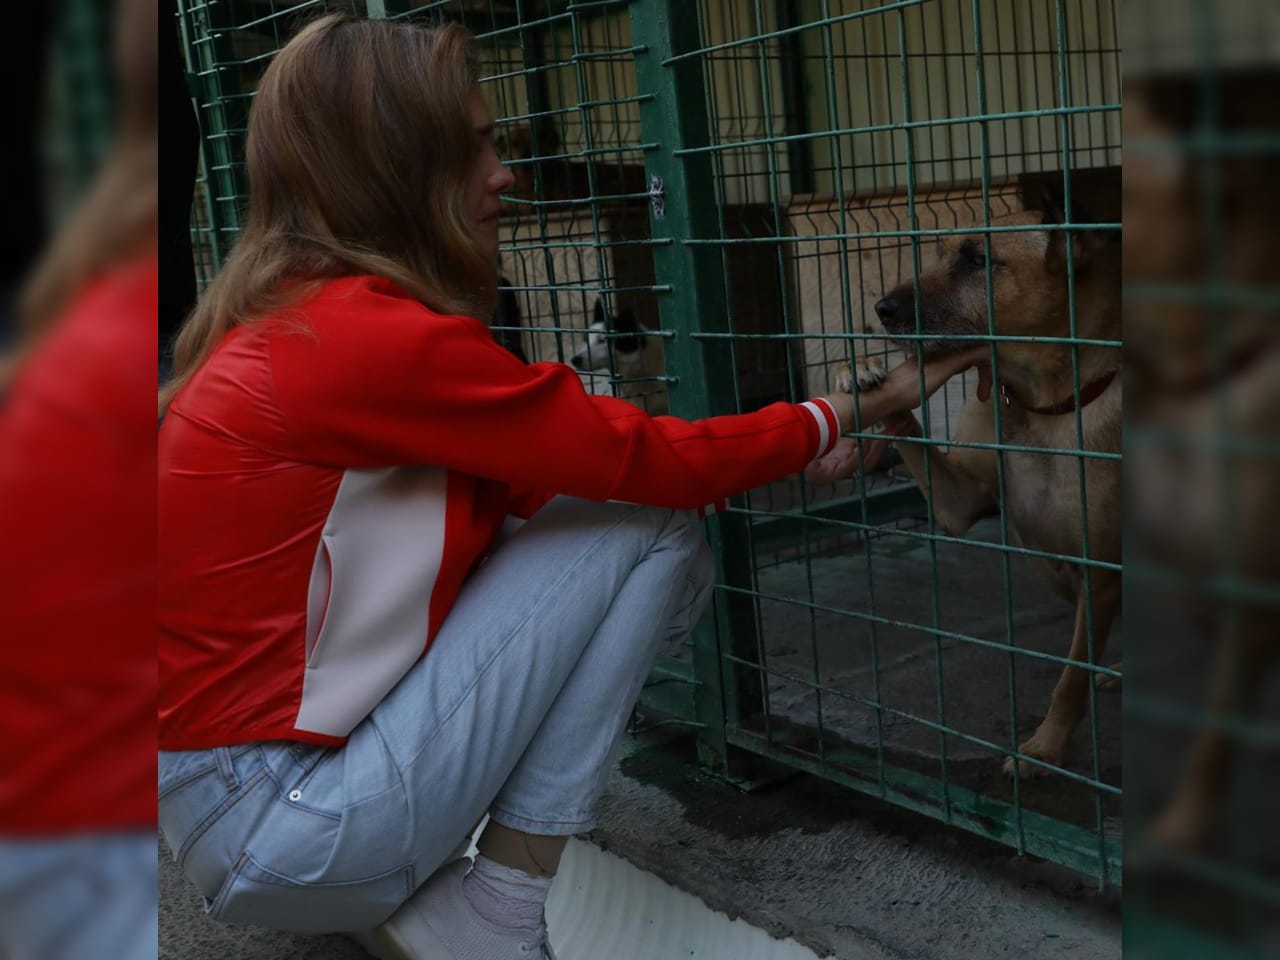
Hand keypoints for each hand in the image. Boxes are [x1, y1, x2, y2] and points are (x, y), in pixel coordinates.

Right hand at [805, 347, 989, 483]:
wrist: (884, 398)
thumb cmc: (892, 401)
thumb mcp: (914, 392)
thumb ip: (921, 389)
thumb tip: (927, 396)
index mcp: (932, 357)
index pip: (960, 352)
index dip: (972, 368)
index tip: (977, 391)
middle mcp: (939, 351)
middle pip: (971, 350)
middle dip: (986, 370)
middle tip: (986, 393)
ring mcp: (944, 355)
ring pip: (979, 350)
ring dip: (989, 373)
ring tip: (985, 395)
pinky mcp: (949, 362)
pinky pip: (981, 355)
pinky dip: (989, 372)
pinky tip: (982, 395)